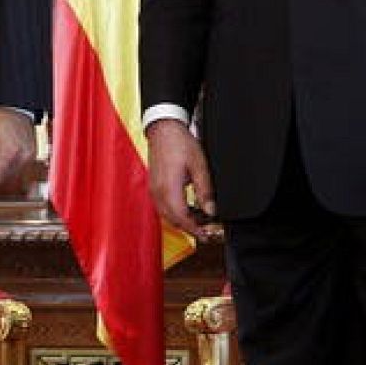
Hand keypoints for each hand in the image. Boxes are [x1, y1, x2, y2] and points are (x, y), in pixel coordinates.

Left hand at [0, 107, 34, 188]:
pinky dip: (13, 166)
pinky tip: (9, 153)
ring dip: (4, 170)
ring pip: (13, 176)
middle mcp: (23, 157)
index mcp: (10, 152)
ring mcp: (30, 157)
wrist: (18, 108)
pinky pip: (21, 170)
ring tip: (1, 152)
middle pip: (5, 179)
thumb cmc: (0, 118)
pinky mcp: (33, 156)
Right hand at [147, 119, 221, 240]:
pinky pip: (164, 207)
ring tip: (200, 221)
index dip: (196, 230)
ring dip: (183, 222)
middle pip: (174, 221)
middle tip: (207, 231)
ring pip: (168, 216)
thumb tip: (211, 210)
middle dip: (191, 229)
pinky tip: (188, 210)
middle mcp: (158, 193)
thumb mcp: (199, 165)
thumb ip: (205, 190)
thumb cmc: (179, 143)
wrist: (163, 129)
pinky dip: (176, 213)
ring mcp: (154, 191)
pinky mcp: (154, 187)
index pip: (182, 219)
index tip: (208, 234)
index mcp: (169, 189)